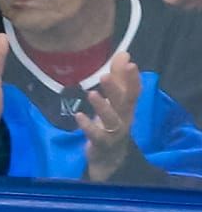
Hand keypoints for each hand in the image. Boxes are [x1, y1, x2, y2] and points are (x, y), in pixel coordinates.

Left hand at [75, 53, 142, 182]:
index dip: (133, 78)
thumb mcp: (116, 101)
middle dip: (116, 88)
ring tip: (91, 94)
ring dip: (101, 106)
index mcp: (128, 107)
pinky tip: (78, 116)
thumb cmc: (112, 124)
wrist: (109, 157)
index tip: (129, 63)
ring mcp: (114, 132)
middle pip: (123, 102)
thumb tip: (123, 53)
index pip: (134, 90)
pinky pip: (95, 134)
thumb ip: (118, 78)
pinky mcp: (101, 144)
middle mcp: (124, 118)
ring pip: (111, 118)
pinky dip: (87, 125)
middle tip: (105, 74)